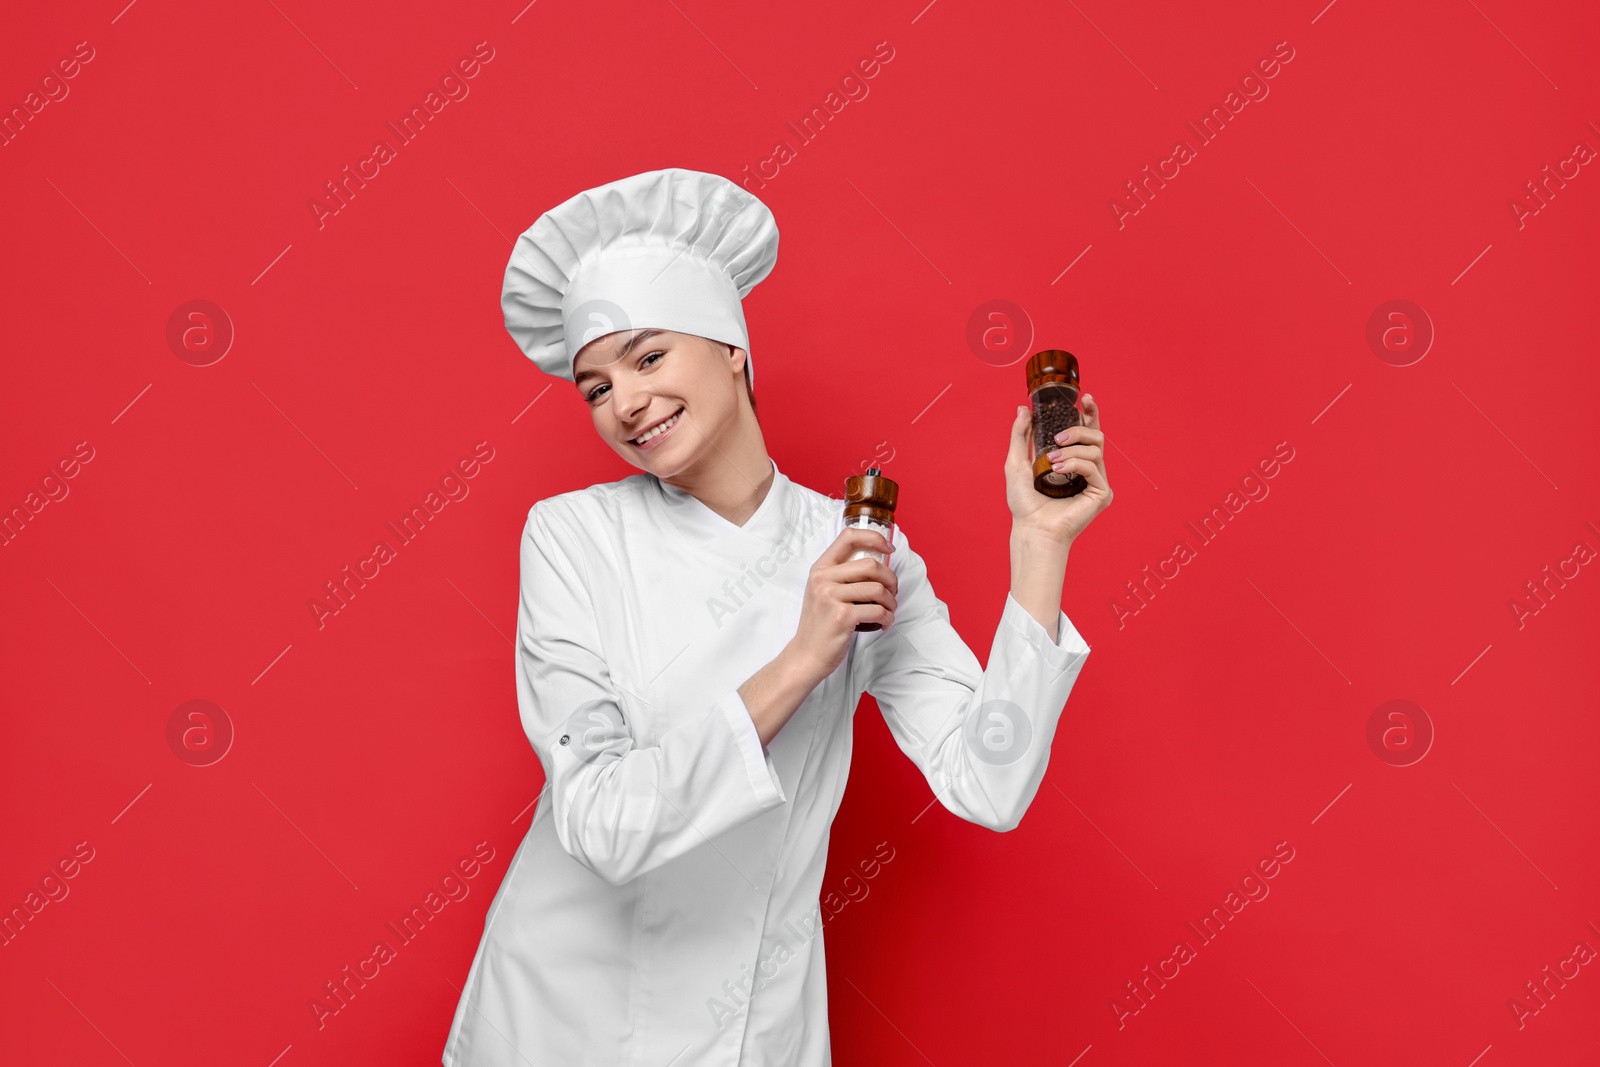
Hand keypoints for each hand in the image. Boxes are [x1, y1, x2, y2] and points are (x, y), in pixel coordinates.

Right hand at [786, 526, 898, 682]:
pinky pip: (877, 611)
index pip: (849, 537)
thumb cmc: (820, 624)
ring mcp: (831, 597)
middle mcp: (823, 579)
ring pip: (878, 589)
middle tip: (893, 592)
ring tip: (888, 611)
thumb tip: (879, 564)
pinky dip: (887, 618)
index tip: (888, 548)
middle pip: (871, 565)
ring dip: (891, 602)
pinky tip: (884, 623)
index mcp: (820, 568)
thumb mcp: (823, 591)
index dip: (874, 538)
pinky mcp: (842, 616)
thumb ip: (842, 574)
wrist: (806, 655)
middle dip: (891, 579)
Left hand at [1005, 393, 1112, 546]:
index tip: (1085, 398)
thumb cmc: (1024, 502)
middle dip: (1078, 428)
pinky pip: (1094, 467)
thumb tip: (1023, 408)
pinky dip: (1075, 464)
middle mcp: (1087, 470)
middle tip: (1057, 439)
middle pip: (1096, 435)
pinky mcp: (1102, 493)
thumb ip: (1020, 434)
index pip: (1087, 432)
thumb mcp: (1016, 462)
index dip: (1090, 413)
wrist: (1031, 527)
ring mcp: (1097, 481)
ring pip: (1096, 448)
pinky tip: (1059, 471)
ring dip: (1072, 450)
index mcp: (1072, 461)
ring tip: (1052, 462)